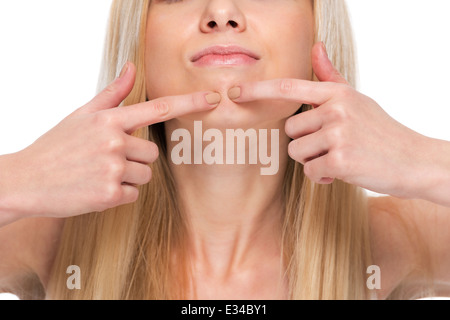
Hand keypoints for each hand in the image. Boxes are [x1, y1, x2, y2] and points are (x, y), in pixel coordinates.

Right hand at [7, 62, 219, 219]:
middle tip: (107, 160)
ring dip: (128, 178)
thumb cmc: (57, 145)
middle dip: (135, 159)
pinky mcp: (109, 195)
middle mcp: (114, 141)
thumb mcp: (82, 115)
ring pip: (146, 176)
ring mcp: (112, 169)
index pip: (159, 108)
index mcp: (109, 120)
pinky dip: (119, 195)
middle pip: (152, 154)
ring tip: (99, 174)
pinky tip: (97, 188)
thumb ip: (113, 94)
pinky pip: (134, 195)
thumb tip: (131, 68)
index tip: (213, 98)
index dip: (190, 103)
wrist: (27, 179)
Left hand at [228, 42, 428, 198]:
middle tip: (331, 147)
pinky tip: (343, 172)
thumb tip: (316, 47)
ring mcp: (339, 133)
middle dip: (305, 144)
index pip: (290, 87)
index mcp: (337, 94)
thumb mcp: (357, 100)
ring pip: (297, 153)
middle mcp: (336, 109)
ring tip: (338, 159)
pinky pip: (311, 172)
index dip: (259, 89)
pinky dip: (323, 177)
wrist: (413, 160)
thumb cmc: (380, 131)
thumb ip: (332, 78)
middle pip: (290, 130)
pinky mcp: (341, 159)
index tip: (236, 92)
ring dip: (313, 161)